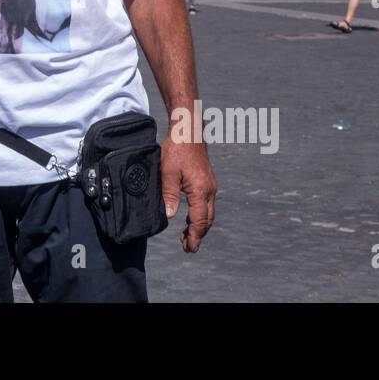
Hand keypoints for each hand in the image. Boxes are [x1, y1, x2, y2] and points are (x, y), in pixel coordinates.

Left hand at [160, 131, 217, 252]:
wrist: (189, 131)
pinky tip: (189, 219)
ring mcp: (210, 186)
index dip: (194, 236)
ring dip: (199, 226)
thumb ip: (169, 195)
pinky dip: (200, 216)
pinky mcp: (207, 182)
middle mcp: (209, 190)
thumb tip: (170, 216)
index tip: (189, 248)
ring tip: (186, 236)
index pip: (199, 220)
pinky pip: (206, 205)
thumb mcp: (168, 172)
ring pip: (208, 213)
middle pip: (207, 220)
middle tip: (187, 247)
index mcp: (201, 190)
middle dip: (198, 235)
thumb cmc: (177, 149)